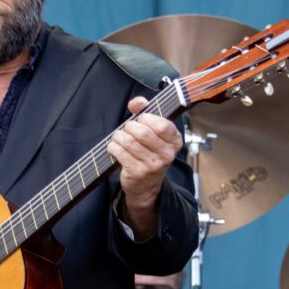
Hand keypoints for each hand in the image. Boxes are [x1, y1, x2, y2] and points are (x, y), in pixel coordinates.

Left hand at [106, 96, 182, 237]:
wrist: (146, 185)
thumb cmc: (150, 152)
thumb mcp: (154, 132)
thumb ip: (145, 111)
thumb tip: (135, 102)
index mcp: (175, 141)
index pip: (162, 125)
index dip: (147, 118)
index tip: (141, 119)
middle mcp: (167, 154)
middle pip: (142, 132)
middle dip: (129, 127)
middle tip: (127, 129)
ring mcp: (152, 165)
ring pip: (128, 141)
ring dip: (118, 136)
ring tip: (119, 138)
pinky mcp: (137, 172)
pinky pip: (119, 151)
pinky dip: (113, 146)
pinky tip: (115, 148)